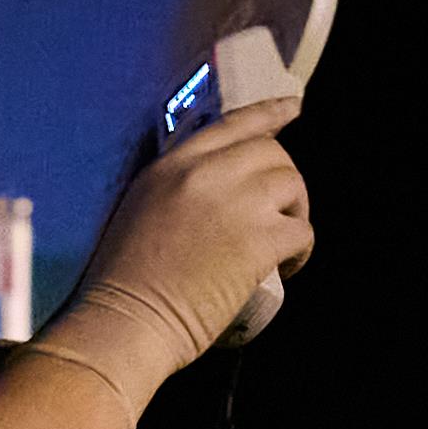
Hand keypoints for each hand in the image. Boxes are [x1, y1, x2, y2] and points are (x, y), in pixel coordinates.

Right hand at [50, 99, 314, 392]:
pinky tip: (286, 267)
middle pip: (271, 152)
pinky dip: (301, 250)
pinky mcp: (257, 241)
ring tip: (281, 243)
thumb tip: (221, 190)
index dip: (270, 113)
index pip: (233, 124)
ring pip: (292, 185)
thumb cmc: (125, 283)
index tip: (293, 107)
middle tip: (278, 214)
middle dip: (284, 181)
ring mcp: (234, 204)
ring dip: (295, 212)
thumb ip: (178, 190)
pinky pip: (302, 231)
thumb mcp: (142, 211)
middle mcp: (204, 174)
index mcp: (172, 165)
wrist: (127, 321)